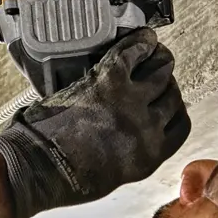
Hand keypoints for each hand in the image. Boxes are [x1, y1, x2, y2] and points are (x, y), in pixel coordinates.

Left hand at [0, 28, 189, 217]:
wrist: (36, 166)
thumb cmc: (66, 177)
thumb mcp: (115, 173)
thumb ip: (136, 151)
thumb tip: (140, 132)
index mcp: (150, 155)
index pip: (180, 124)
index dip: (175, 108)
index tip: (170, 100)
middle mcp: (147, 127)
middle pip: (172, 95)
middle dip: (166, 83)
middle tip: (159, 72)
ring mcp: (129, 101)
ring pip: (160, 71)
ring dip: (159, 59)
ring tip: (155, 52)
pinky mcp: (108, 80)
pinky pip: (133, 53)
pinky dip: (140, 43)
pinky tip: (142, 40)